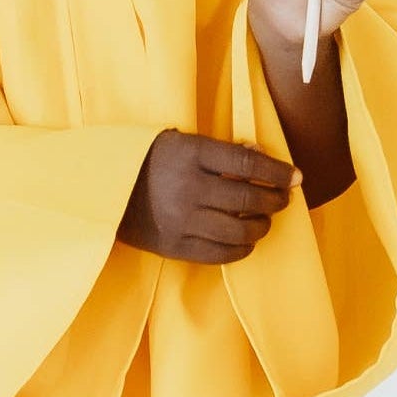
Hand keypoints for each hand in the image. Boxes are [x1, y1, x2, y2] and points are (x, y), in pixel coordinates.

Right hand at [120, 132, 296, 264]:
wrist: (100, 191)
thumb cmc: (146, 160)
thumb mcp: (179, 142)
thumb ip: (219, 150)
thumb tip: (258, 154)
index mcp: (190, 154)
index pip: (247, 163)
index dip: (277, 171)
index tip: (296, 176)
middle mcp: (188, 187)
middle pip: (248, 197)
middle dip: (275, 199)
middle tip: (283, 198)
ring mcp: (181, 220)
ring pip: (239, 229)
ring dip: (261, 226)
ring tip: (264, 220)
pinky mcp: (174, 246)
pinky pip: (219, 254)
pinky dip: (241, 249)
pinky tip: (246, 242)